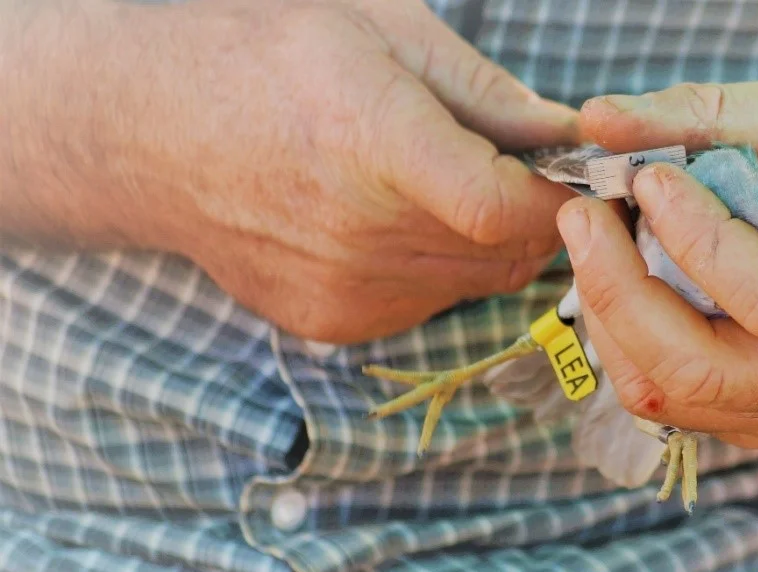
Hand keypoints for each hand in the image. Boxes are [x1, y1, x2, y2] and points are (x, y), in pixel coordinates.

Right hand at [21, 0, 580, 342]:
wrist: (150, 132)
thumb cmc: (266, 59)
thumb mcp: (381, 30)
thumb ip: (486, 90)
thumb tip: (570, 132)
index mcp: (371, 142)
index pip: (503, 206)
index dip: (558, 196)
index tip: (575, 172)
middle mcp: (358, 232)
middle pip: (504, 251)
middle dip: (537, 214)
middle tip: (520, 169)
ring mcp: (343, 289)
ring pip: (476, 282)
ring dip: (490, 241)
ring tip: (444, 183)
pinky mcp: (333, 322)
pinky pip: (430, 302)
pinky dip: (442, 266)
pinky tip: (395, 218)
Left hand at [559, 78, 757, 447]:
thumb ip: (708, 117)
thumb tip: (599, 120)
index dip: (694, 239)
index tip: (648, 175)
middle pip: (700, 368)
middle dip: (619, 288)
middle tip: (582, 213)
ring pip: (670, 394)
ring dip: (609, 317)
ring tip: (593, 241)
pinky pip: (670, 403)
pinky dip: (626, 342)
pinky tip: (622, 282)